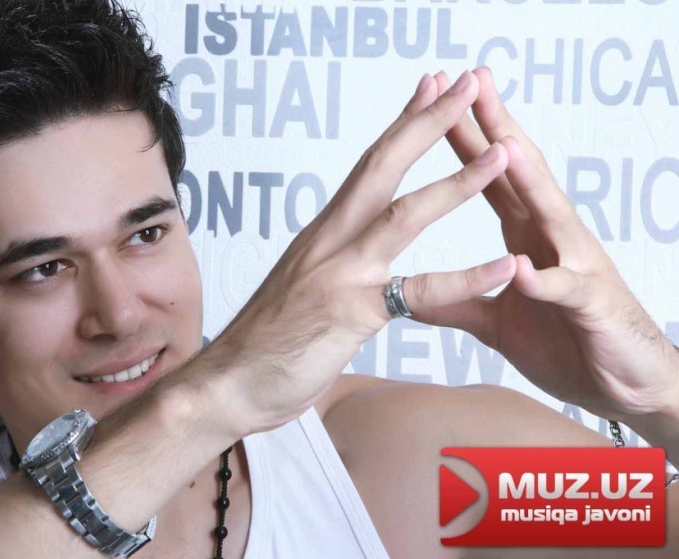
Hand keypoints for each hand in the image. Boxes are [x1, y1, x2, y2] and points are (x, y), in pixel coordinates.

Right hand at [204, 72, 515, 434]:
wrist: (227, 382)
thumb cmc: (264, 340)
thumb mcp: (301, 286)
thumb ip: (331, 263)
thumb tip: (349, 251)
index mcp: (322, 232)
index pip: (368, 166)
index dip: (402, 123)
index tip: (430, 87)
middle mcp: (330, 241)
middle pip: (382, 167)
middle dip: (427, 121)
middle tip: (464, 82)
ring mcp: (341, 274)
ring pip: (403, 216)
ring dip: (456, 181)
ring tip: (501, 154)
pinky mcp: (351, 314)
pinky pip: (418, 293)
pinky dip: (466, 278)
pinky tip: (505, 264)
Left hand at [416, 67, 678, 421]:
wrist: (623, 384)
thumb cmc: (565, 342)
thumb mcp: (496, 322)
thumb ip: (457, 301)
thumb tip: (409, 297)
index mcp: (526, 237)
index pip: (489, 177)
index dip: (463, 139)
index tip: (435, 99)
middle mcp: (551, 239)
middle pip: (520, 174)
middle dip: (495, 127)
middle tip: (472, 80)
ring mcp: (575, 266)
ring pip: (549, 214)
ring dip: (526, 179)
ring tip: (501, 144)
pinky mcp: (591, 306)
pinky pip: (566, 290)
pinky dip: (545, 279)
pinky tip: (525, 267)